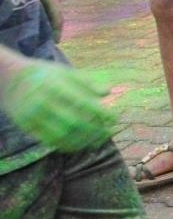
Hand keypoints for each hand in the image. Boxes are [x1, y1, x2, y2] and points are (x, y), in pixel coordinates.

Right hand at [0, 60, 116, 151]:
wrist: (9, 79)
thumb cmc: (44, 75)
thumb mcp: (65, 72)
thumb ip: (86, 83)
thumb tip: (108, 92)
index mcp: (55, 86)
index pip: (83, 104)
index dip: (102, 114)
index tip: (115, 118)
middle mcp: (43, 102)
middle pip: (75, 123)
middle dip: (96, 130)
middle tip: (109, 133)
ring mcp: (33, 116)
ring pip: (63, 136)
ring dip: (84, 141)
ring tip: (98, 140)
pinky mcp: (27, 126)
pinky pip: (51, 141)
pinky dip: (69, 145)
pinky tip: (81, 144)